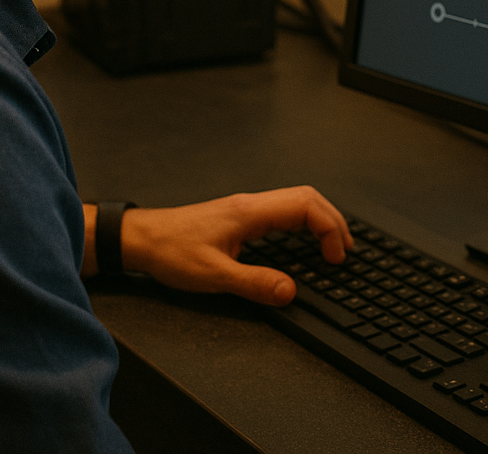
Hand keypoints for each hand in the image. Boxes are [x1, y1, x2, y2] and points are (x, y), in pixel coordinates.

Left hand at [117, 186, 352, 304]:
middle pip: (307, 197)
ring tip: (334, 245)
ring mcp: (247, 209)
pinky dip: (303, 223)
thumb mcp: (213, 275)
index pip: (305, 207)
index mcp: (250, 212)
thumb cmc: (171, 251)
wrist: (142, 239)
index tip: (335, 258)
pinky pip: (282, 212)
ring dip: (320, 219)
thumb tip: (291, 291)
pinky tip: (304, 242)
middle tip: (346, 250)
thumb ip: (255, 283)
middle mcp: (252, 204)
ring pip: (296, 201)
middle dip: (334, 220)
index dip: (329, 229)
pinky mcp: (240, 218)